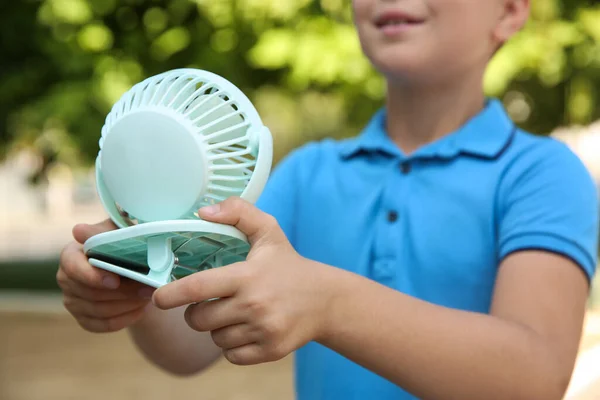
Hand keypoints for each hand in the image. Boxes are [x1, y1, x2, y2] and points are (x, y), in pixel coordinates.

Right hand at [57, 219, 155, 332]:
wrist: (132, 264)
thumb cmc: (123, 243)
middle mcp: (66, 279)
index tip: (115, 281)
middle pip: (91, 292)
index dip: (92, 276)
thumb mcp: (118, 232)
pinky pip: (103, 325)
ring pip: (100, 310)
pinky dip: (125, 319)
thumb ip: (103, 232)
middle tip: (149, 288)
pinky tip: (141, 309)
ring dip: (128, 304)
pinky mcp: (84, 318)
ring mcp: (73, 301)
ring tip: (149, 295)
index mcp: (71, 255)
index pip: (72, 267)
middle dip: (124, 292)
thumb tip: (79, 231)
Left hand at [153, 197, 338, 364]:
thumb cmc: (289, 264)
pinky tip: (246, 328)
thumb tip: (202, 212)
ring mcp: (263, 330)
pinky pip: (231, 355)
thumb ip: (237, 212)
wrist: (325, 300)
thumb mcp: (268, 231)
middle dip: (195, 312)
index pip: (198, 287)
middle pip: (198, 319)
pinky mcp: (270, 351)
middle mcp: (254, 305)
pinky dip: (232, 345)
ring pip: (215, 338)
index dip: (171, 294)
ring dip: (217, 328)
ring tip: (236, 313)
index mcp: (248, 275)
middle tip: (209, 302)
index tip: (158, 298)